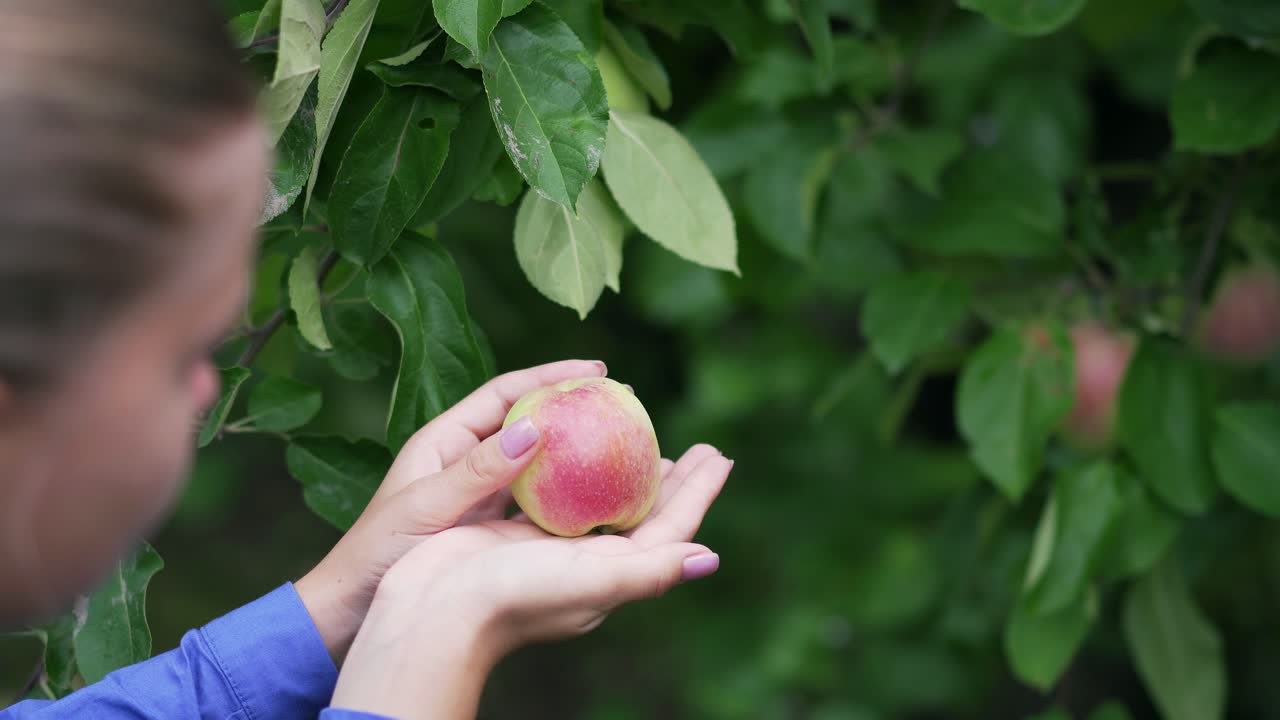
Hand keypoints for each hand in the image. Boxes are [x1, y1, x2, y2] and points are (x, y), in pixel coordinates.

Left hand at [295, 359, 609, 660]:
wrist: (355, 609)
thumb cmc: (378, 554)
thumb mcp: (426, 507)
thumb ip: (478, 471)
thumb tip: (534, 428)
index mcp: (445, 441)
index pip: (505, 394)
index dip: (550, 377)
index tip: (595, 371)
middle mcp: (466, 462)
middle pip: (528, 423)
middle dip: (571, 410)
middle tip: (619, 403)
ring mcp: (481, 496)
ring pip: (537, 466)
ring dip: (575, 456)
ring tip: (620, 447)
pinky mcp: (490, 530)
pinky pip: (536, 507)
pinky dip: (567, 501)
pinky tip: (600, 503)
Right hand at [329, 444, 731, 719]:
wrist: (434, 612)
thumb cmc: (517, 597)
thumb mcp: (593, 581)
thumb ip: (652, 570)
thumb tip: (710, 559)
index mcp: (611, 576)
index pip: (670, 529)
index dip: (698, 494)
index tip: (721, 454)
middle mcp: (587, 564)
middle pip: (644, 514)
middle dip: (672, 481)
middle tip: (697, 445)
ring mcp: (551, 549)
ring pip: (602, 502)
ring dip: (628, 473)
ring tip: (648, 442)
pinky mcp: (515, 533)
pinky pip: (559, 494)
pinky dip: (578, 470)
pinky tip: (577, 444)